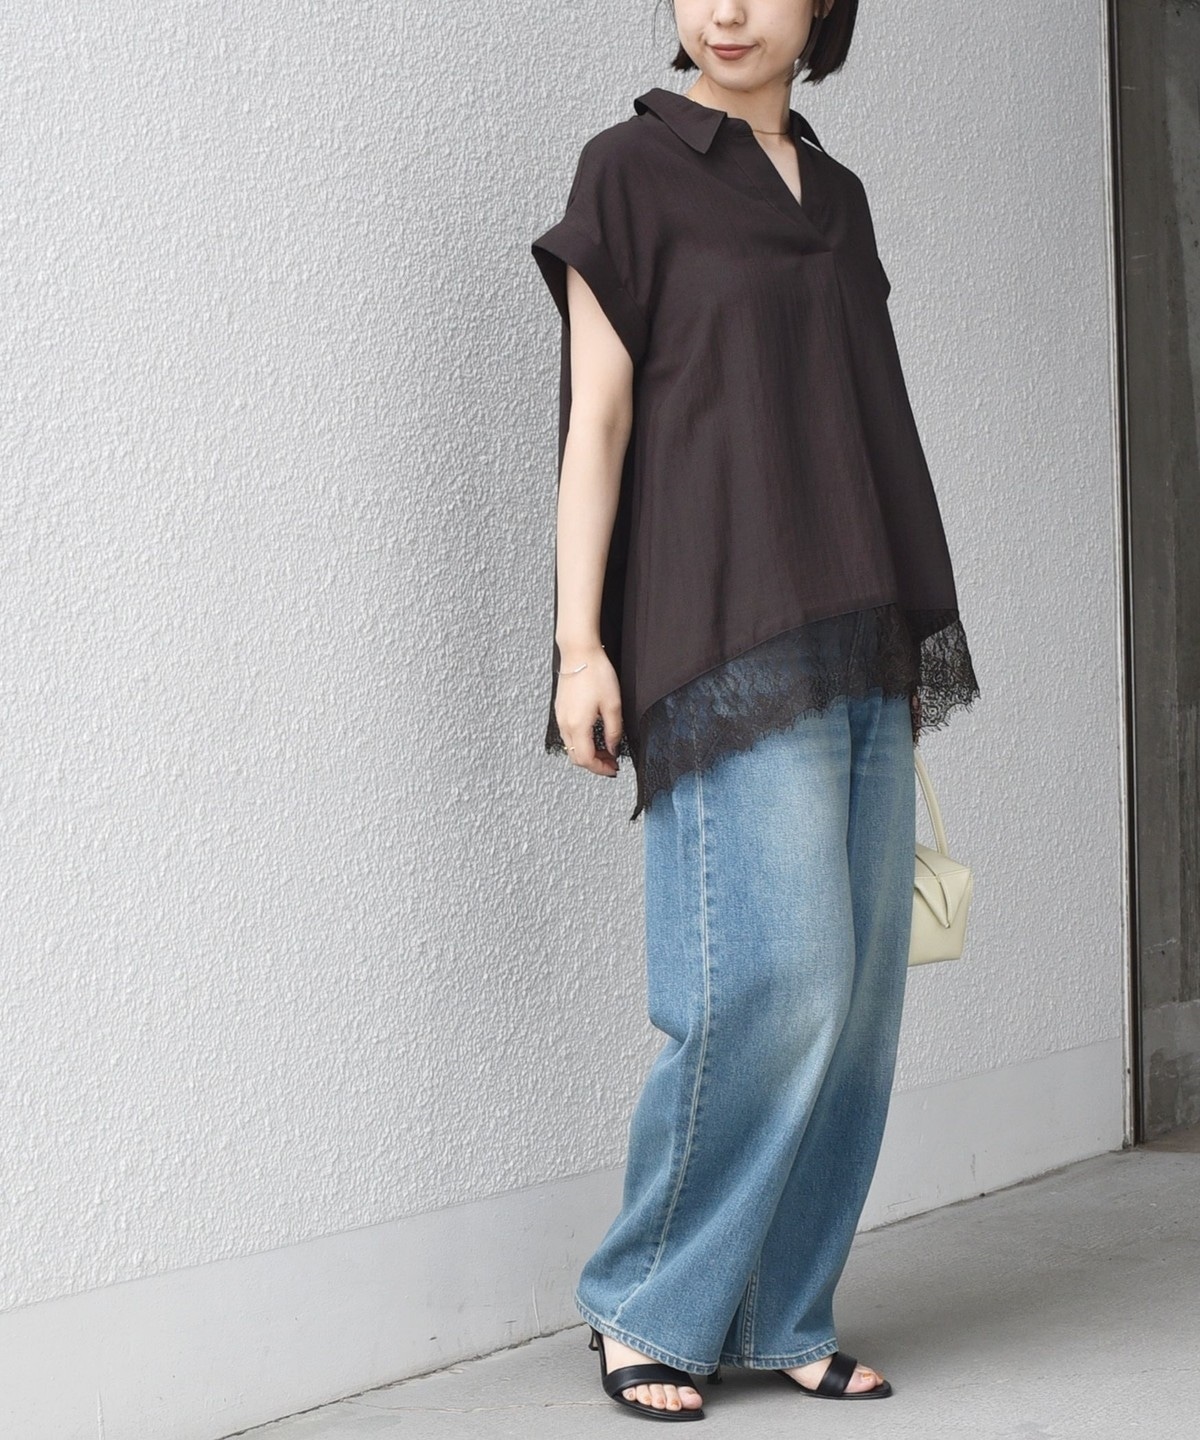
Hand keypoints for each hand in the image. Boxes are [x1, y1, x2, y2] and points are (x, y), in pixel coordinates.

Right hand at [555, 643, 622, 776]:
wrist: (579, 653)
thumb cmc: (596, 674)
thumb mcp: (613, 705)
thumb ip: (614, 731)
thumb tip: (612, 747)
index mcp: (578, 726)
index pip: (586, 759)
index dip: (600, 769)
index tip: (613, 769)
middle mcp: (565, 724)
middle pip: (576, 757)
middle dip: (594, 764)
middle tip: (611, 762)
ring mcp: (560, 717)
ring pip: (571, 747)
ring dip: (587, 753)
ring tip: (605, 749)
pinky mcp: (560, 710)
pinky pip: (568, 735)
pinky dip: (581, 742)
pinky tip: (593, 736)